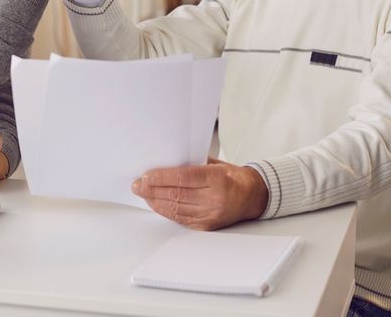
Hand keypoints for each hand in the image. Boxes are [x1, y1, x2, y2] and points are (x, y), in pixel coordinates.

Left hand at [130, 158, 268, 230]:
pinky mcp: (207, 226)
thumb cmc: (232, 176)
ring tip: (142, 194)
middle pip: (177, 195)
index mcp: (218, 179)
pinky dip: (166, 211)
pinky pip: (181, 219)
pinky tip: (156, 204)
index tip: (145, 175)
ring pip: (177, 209)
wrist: (253, 196)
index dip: (162, 177)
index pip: (184, 178)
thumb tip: (163, 164)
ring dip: (155, 201)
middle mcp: (215, 199)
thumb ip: (192, 164)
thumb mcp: (215, 164)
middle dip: (153, 190)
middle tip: (137, 185)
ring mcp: (211, 215)